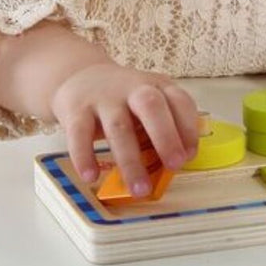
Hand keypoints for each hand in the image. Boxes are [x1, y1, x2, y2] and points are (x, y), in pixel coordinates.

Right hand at [49, 62, 199, 195]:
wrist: (79, 76)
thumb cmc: (122, 99)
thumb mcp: (147, 102)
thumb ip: (163, 125)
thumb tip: (178, 161)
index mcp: (156, 86)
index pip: (179, 101)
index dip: (188, 127)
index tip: (189, 155)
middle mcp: (132, 88)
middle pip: (151, 106)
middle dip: (166, 137)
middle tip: (175, 166)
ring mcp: (103, 98)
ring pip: (118, 127)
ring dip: (131, 161)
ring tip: (139, 189)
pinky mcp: (76, 110)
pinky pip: (79, 134)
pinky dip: (85, 157)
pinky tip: (91, 176)